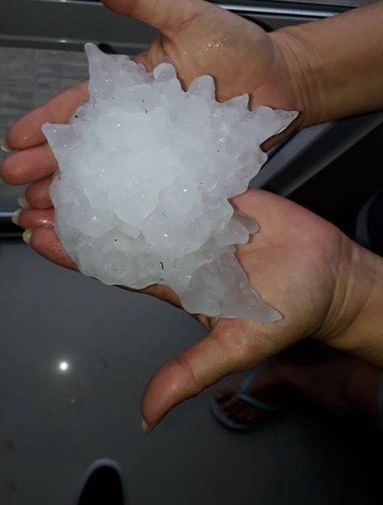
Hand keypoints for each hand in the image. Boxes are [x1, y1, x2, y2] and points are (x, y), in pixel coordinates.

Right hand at [1, 0, 300, 187]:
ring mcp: (165, 156)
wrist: (284, 79)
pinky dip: (131, 213)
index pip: (82, 107)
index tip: (15, 139)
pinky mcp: (190, 177)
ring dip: (80, 197)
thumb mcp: (188, 17)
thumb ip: (142, 1)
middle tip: (17, 187)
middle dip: (51, 167)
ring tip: (46, 214)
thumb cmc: (238, 47)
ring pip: (114, 179)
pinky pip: (156, 197)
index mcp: (133, 90)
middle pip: (89, 150)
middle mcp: (142, 128)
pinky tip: (106, 228)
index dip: (49, 122)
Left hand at [11, 187, 363, 430]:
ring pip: (145, 195)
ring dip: (109, 180)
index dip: (73, 252)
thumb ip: (191, 372)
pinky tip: (129, 144)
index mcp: (173, 279)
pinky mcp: (222, 192)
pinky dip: (160, 160)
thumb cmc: (286, 312)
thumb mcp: (236, 345)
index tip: (38, 234)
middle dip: (78, 211)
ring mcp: (198, 216)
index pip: (112, 264)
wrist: (332, 278)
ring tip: (71, 162)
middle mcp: (177, 244)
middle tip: (38, 192)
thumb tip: (148, 415)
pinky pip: (186, 173)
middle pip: (117, 225)